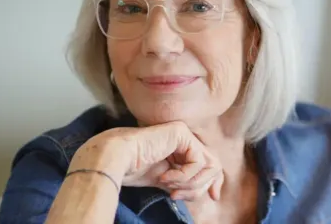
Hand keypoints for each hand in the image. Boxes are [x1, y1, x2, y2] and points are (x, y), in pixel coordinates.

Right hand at [68, 121, 223, 200]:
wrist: (116, 160)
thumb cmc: (133, 170)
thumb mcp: (168, 181)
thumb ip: (187, 182)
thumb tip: (211, 194)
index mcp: (182, 149)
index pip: (210, 165)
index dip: (214, 182)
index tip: (212, 198)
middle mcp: (185, 139)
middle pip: (213, 165)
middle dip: (200, 186)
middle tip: (176, 195)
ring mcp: (184, 134)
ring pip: (209, 165)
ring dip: (189, 183)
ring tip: (168, 187)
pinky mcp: (181, 132)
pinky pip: (197, 161)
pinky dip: (183, 176)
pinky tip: (163, 177)